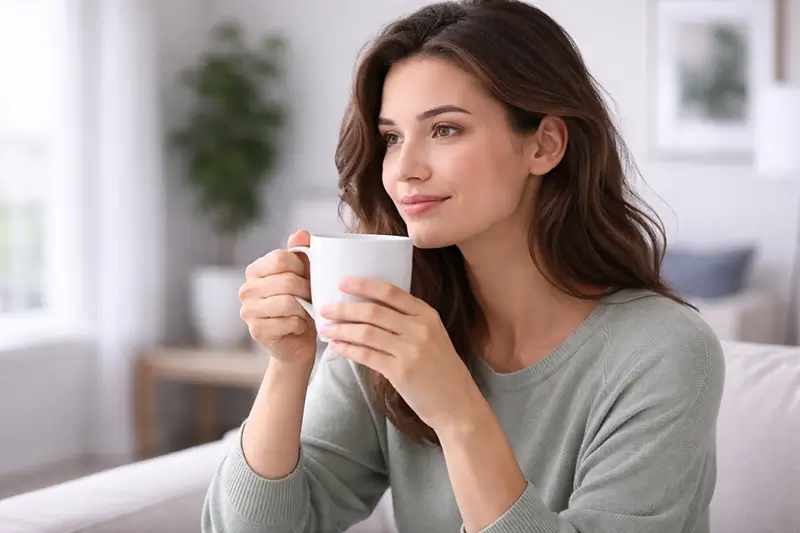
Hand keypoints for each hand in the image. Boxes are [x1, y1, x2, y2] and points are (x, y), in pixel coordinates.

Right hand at [239, 230, 316, 365]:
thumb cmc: (302, 305)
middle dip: (307, 291)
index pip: (280, 258)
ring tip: (305, 312)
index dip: (302, 267)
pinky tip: (297, 327)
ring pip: (288, 302)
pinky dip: (301, 325)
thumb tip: (302, 233)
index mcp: (255, 270)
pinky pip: (290, 321)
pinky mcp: (257, 331)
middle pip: (287, 281)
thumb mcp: (305, 276)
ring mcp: (248, 311)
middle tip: (311, 299)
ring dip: (305, 309)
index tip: (308, 277)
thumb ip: (302, 252)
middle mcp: (246, 289)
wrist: (297, 342)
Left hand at [318, 277, 481, 434]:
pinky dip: (348, 350)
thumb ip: (409, 321)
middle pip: (373, 311)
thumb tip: (370, 308)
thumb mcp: (433, 336)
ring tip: (325, 328)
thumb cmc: (441, 369)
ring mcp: (411, 350)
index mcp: (427, 315)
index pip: (391, 292)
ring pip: (366, 332)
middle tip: (325, 308)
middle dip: (344, 308)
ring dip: (341, 329)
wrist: (457, 403)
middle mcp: (420, 329)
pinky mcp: (401, 372)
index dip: (363, 285)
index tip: (342, 282)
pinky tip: (337, 347)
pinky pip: (366, 355)